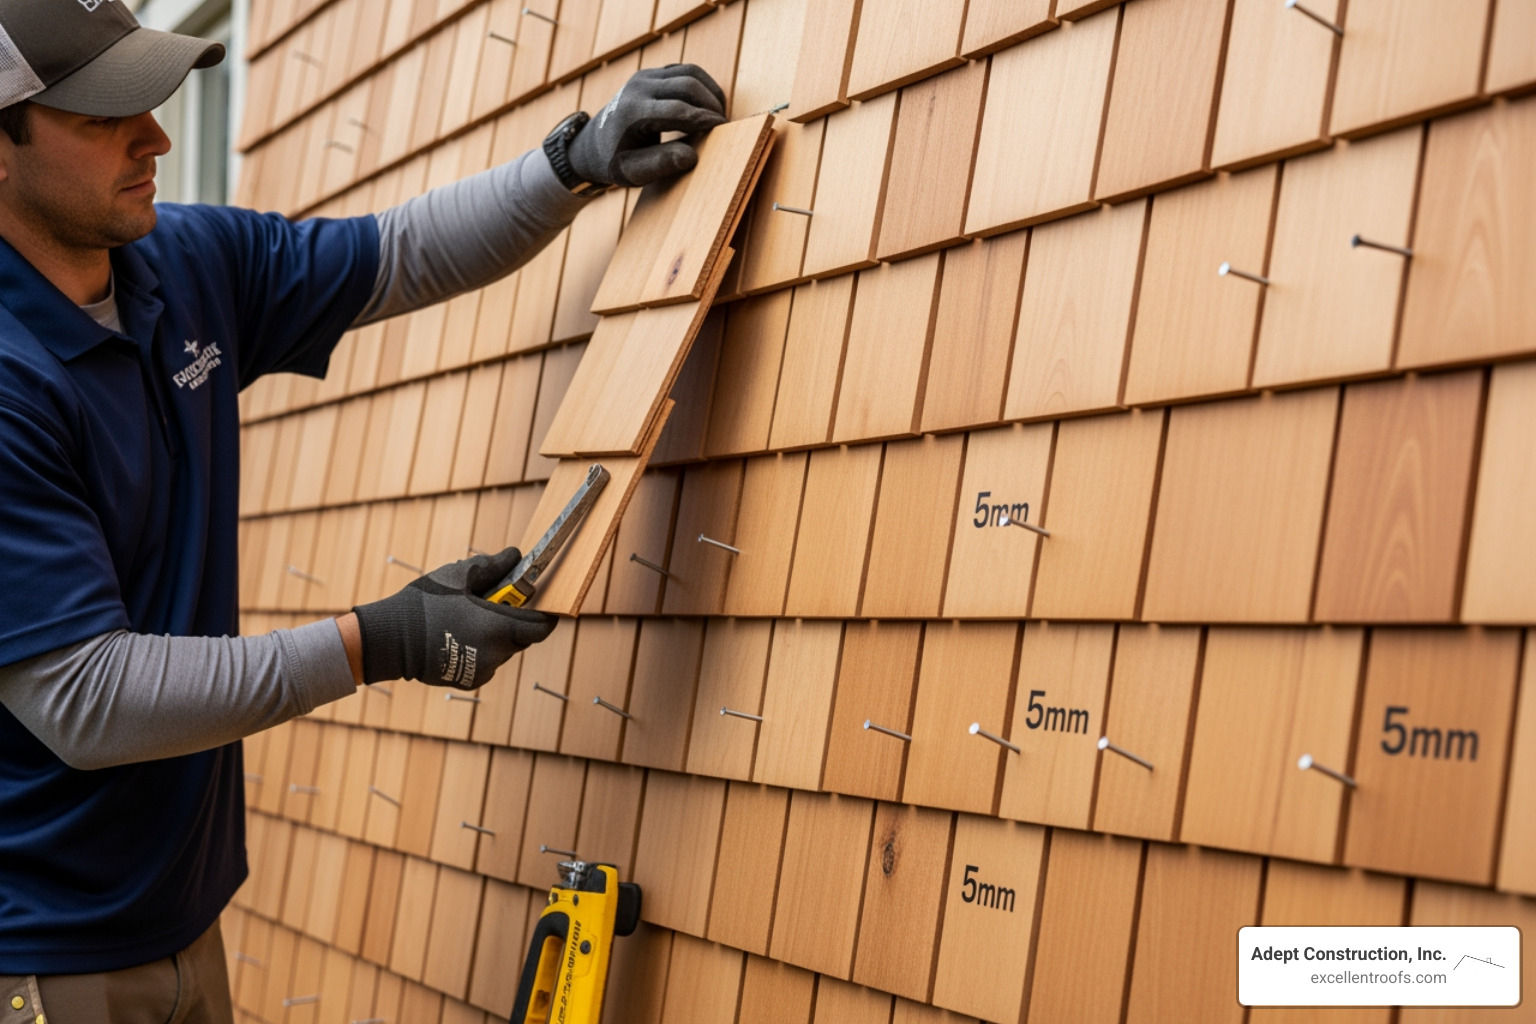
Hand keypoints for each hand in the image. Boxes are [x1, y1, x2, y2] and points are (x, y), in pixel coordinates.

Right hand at [351, 548, 557, 689]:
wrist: (390, 640)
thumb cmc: (424, 605)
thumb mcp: (458, 576)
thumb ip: (492, 566)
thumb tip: (515, 555)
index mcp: (497, 628)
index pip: (541, 628)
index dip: (544, 616)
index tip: (540, 605)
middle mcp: (495, 654)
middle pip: (522, 639)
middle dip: (515, 622)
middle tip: (494, 606)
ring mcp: (483, 670)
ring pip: (504, 652)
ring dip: (497, 638)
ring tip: (471, 621)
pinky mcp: (470, 681)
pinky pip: (488, 664)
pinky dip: (483, 652)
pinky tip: (461, 638)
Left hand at [567, 64, 727, 187]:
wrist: (594, 144)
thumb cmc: (615, 162)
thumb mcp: (633, 172)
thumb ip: (661, 164)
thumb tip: (692, 157)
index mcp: (632, 111)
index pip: (678, 110)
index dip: (704, 119)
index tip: (724, 130)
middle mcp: (638, 87)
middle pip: (688, 85)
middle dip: (711, 104)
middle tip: (724, 126)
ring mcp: (645, 76)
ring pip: (690, 72)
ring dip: (710, 92)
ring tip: (718, 116)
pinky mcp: (652, 73)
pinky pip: (685, 71)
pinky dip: (702, 85)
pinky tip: (708, 106)